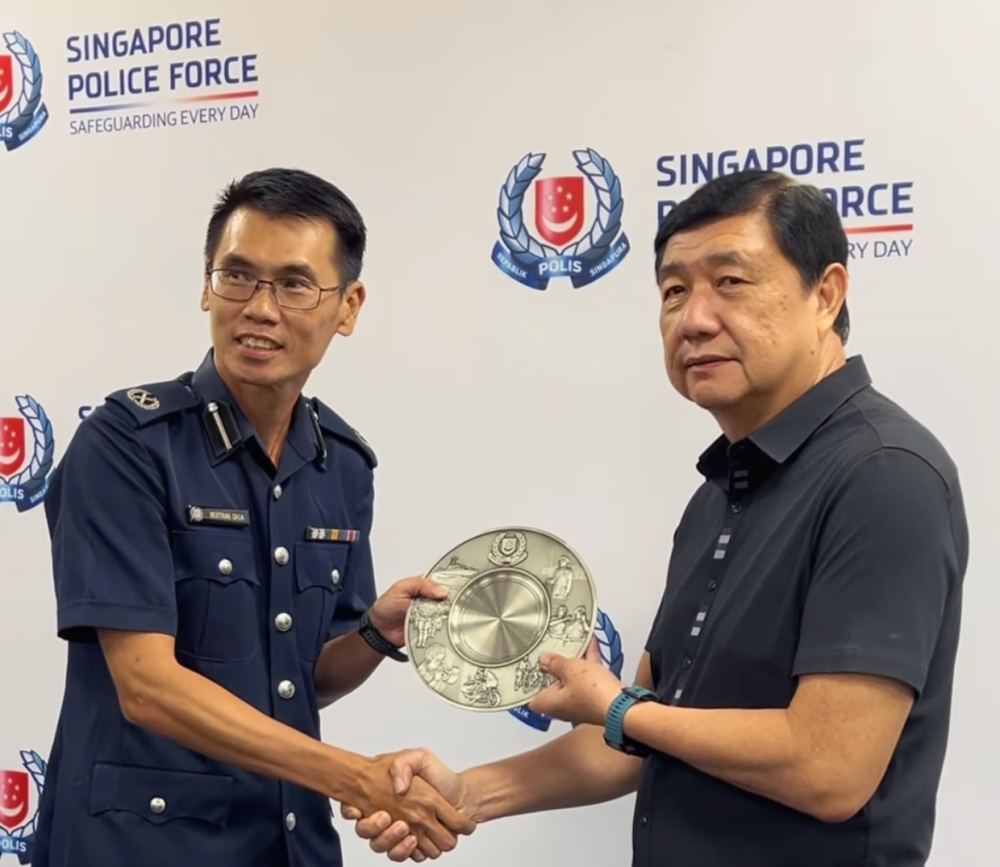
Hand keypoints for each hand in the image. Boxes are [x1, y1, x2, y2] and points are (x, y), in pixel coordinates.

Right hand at [342, 749, 473, 862]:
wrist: (461, 794)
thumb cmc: (438, 776)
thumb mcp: (420, 758)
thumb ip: (404, 764)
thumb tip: (398, 787)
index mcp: (386, 796)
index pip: (354, 808)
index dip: (352, 810)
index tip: (367, 809)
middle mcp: (390, 817)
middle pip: (369, 834)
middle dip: (380, 830)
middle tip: (396, 821)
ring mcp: (401, 833)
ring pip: (386, 848)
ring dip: (395, 842)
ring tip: (407, 830)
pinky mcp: (412, 847)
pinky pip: (403, 856)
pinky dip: (407, 851)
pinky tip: (414, 840)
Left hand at [369, 577, 447, 646]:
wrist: (380, 629)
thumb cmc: (387, 605)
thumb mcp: (401, 588)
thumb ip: (420, 585)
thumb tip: (441, 591)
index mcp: (425, 585)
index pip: (443, 581)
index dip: (452, 583)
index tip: (459, 587)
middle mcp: (430, 599)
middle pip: (448, 598)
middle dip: (452, 601)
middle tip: (454, 604)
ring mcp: (431, 614)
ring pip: (447, 613)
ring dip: (448, 615)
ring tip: (449, 616)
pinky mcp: (430, 627)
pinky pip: (441, 628)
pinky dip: (443, 628)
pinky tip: (446, 627)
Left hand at [528, 639, 622, 726]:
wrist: (622, 705)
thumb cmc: (594, 694)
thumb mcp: (570, 669)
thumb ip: (555, 663)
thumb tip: (545, 660)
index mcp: (550, 703)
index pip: (530, 696)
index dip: (528, 682)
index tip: (529, 666)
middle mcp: (563, 707)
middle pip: (552, 685)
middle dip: (554, 667)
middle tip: (551, 651)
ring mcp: (579, 703)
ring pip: (572, 680)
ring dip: (573, 663)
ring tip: (572, 643)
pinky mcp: (594, 699)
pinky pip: (587, 678)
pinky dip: (588, 664)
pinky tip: (591, 646)